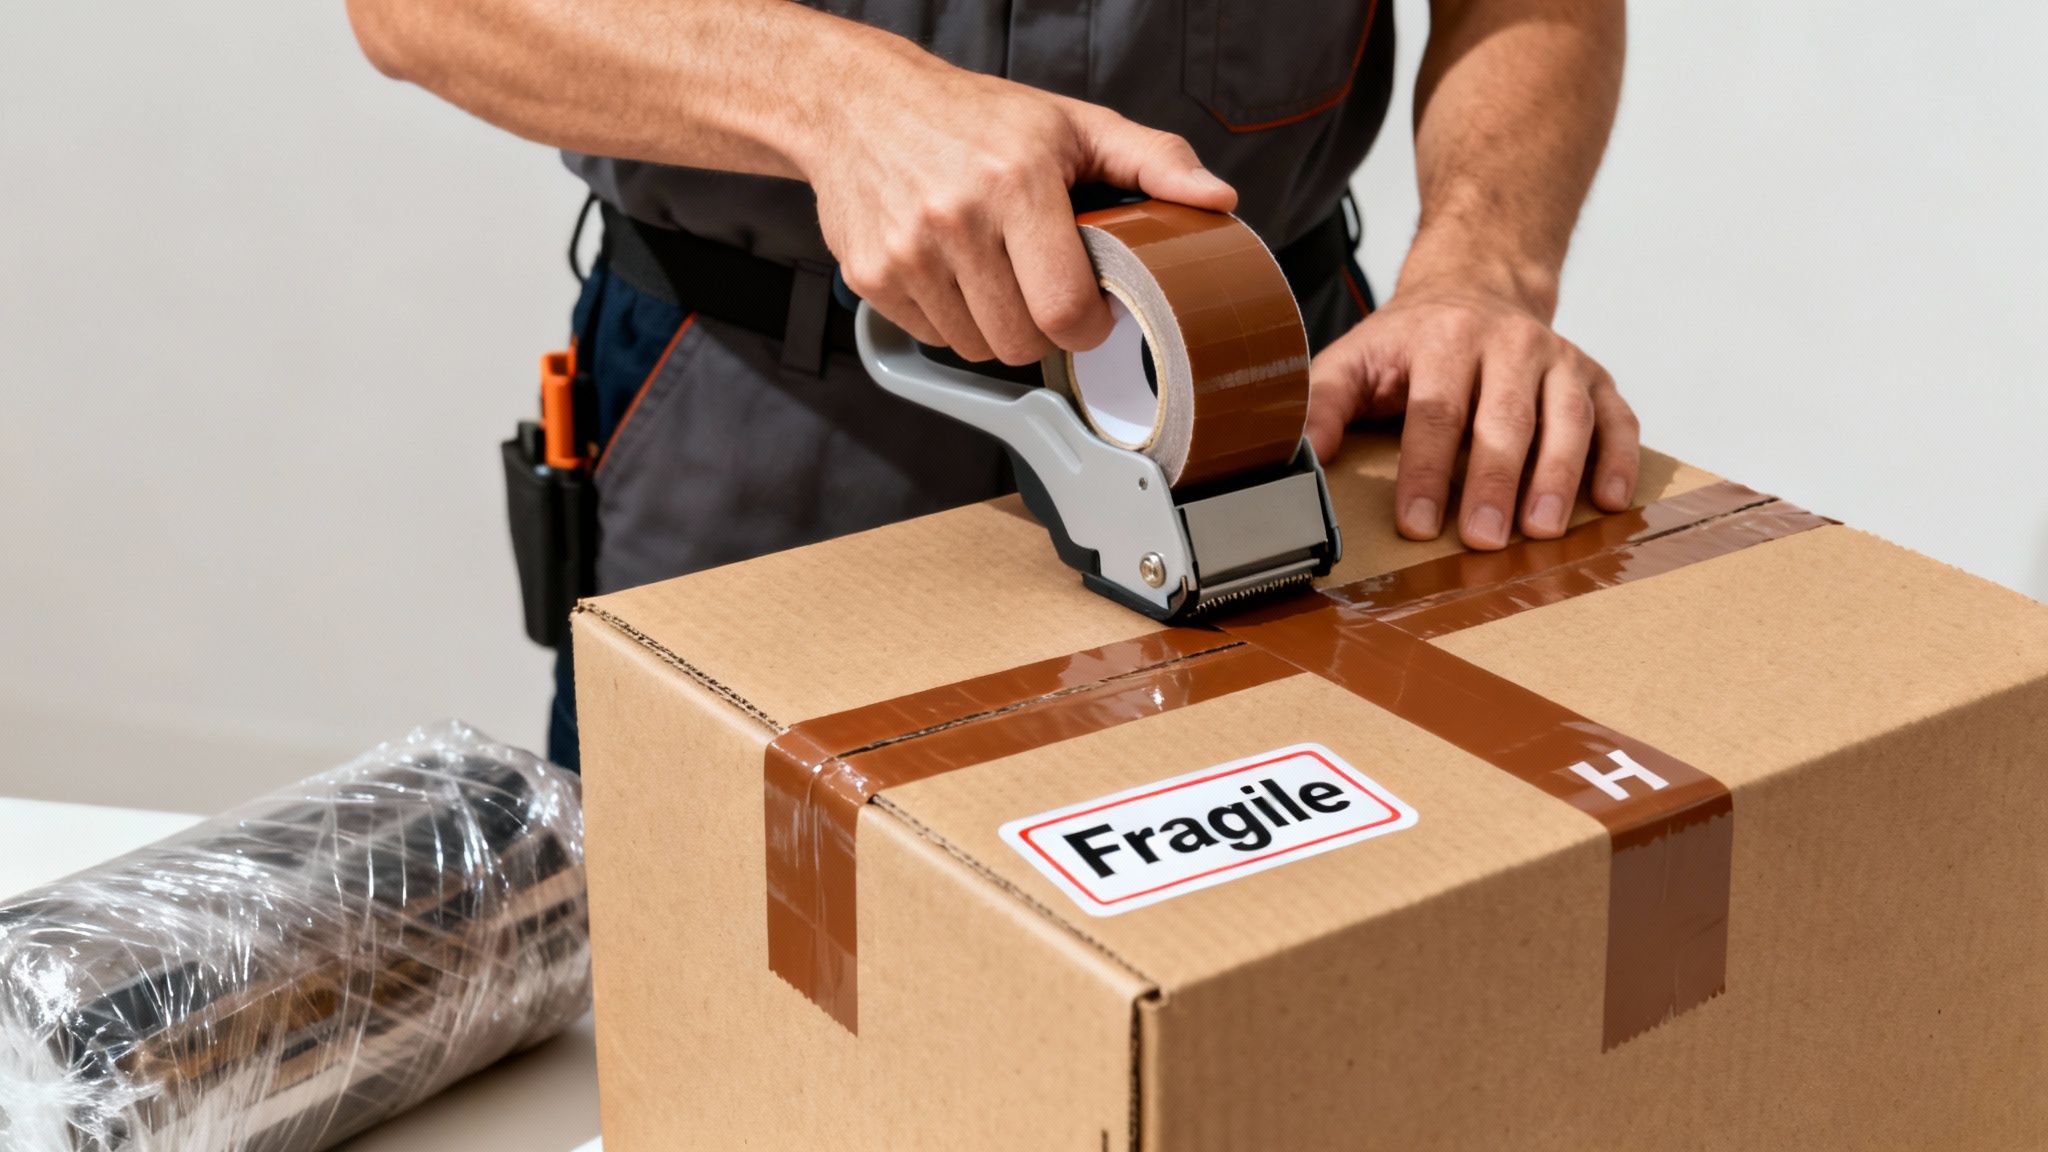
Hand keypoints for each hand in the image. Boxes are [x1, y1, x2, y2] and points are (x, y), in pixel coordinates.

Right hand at [806, 47, 1236, 364]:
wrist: (859, 103)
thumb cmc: (973, 116)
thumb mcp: (1072, 123)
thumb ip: (1153, 160)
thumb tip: (1217, 198)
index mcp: (1017, 182)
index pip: (1066, 310)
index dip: (1088, 325)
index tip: (1089, 308)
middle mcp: (956, 219)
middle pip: (1022, 343)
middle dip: (1043, 329)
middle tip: (1041, 288)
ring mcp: (908, 253)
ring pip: (976, 349)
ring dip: (996, 328)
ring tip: (994, 274)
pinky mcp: (872, 276)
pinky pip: (932, 337)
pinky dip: (950, 319)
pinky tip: (952, 272)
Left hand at [1305, 279, 1639, 549]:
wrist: (1476, 286)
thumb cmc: (1411, 343)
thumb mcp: (1355, 360)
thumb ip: (1321, 403)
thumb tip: (1299, 455)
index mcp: (1444, 338)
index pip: (1435, 411)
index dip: (1425, 470)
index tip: (1416, 525)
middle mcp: (1509, 343)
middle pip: (1504, 418)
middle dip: (1493, 481)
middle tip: (1483, 539)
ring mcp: (1559, 360)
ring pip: (1568, 418)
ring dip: (1558, 477)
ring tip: (1542, 531)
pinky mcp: (1596, 378)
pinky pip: (1618, 418)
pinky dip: (1620, 459)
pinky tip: (1611, 502)